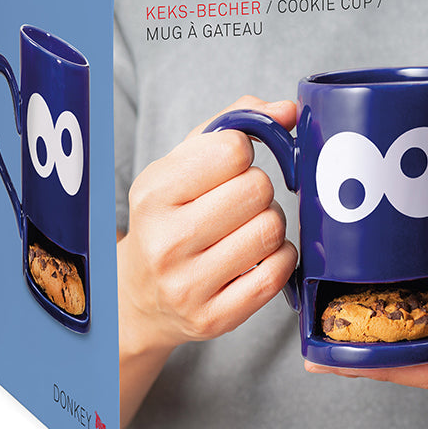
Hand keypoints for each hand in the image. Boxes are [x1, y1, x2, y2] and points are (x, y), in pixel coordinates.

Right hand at [117, 96, 297, 426]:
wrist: (139, 299)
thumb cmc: (169, 220)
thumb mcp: (180, 166)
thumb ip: (232, 124)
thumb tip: (289, 110)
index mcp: (152, 194)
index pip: (232, 149)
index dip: (241, 153)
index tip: (229, 167)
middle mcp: (165, 241)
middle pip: (257, 189)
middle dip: (258, 190)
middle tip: (240, 203)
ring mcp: (189, 285)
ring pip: (272, 229)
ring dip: (270, 224)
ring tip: (246, 229)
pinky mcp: (215, 318)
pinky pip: (278, 272)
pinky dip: (279, 258)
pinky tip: (257, 257)